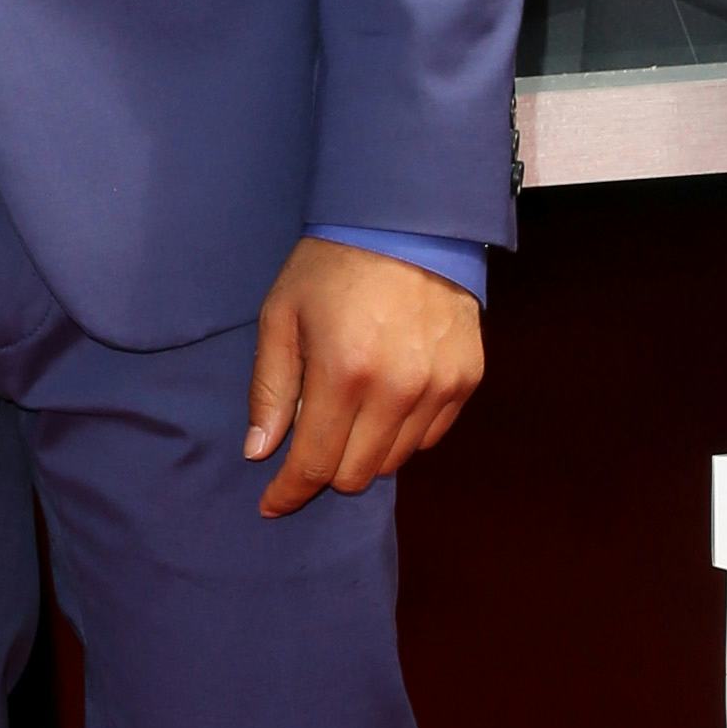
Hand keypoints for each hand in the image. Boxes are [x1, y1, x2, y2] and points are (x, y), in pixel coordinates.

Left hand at [243, 240, 481, 512]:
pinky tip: (384, 402)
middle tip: (309, 444)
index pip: (315, 464)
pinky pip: (429, 437)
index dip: (289, 492)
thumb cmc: (332, 267)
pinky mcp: (466, 380)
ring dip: (364, 452)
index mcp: (343, 374)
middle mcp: (396, 389)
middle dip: (324, 470)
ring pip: (395, 461)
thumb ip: (269, 389)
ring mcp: (438, 387)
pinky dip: (401, 433)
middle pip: (356, 474)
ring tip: (348, 415)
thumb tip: (260, 452)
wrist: (407, 223)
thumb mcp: (281, 317)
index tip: (273, 503)